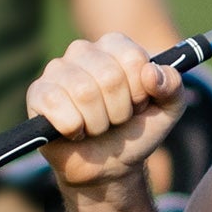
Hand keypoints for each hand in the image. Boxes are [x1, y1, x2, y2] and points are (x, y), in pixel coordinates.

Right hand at [27, 33, 189, 190]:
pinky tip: (75, 131)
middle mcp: (83, 50)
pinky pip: (57, 106)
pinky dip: (73, 128)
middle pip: (109, 77)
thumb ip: (173, 86)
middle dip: (119, 111)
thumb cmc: (135, 131)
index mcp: (115, 46)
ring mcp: (57, 69)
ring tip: (96, 127)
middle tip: (115, 119)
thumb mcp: (168, 110)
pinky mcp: (38, 93)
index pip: (133, 58)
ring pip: (84, 92)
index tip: (137, 104)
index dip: (140, 91)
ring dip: (98, 123)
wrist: (108, 166)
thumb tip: (151, 73)